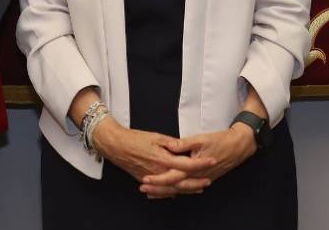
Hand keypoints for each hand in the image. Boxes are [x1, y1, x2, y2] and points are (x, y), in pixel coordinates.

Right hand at [91, 118, 209, 198]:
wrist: (116, 146)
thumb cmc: (134, 139)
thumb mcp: (156, 136)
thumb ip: (172, 143)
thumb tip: (184, 147)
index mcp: (163, 158)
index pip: (187, 163)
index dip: (201, 163)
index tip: (211, 160)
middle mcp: (159, 171)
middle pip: (182, 181)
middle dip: (197, 182)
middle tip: (208, 181)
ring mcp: (152, 178)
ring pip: (173, 188)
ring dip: (187, 189)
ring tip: (198, 188)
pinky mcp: (146, 180)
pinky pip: (163, 189)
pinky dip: (173, 191)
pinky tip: (180, 191)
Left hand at [140, 124, 256, 196]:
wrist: (238, 147)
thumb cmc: (221, 141)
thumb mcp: (201, 139)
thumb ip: (183, 144)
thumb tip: (169, 146)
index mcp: (194, 167)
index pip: (172, 177)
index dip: (158, 179)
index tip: (145, 179)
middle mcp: (197, 177)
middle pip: (174, 187)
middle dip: (158, 189)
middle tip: (143, 188)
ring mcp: (201, 179)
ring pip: (180, 190)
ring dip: (165, 192)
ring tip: (151, 192)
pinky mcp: (204, 178)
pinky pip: (188, 188)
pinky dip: (177, 190)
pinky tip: (169, 191)